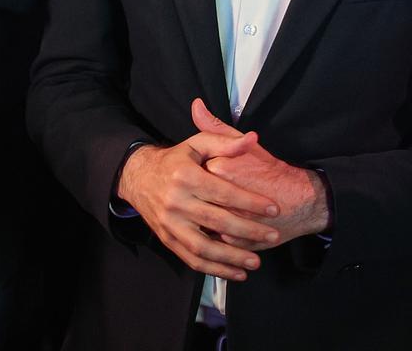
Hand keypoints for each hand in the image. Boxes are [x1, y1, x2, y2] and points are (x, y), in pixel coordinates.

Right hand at [116, 103, 281, 280]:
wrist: (138, 177)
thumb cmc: (175, 159)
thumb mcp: (197, 143)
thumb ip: (225, 141)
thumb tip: (252, 139)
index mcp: (186, 177)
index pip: (224, 193)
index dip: (250, 202)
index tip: (274, 209)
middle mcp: (176, 202)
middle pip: (217, 222)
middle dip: (248, 232)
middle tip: (273, 236)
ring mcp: (170, 224)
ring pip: (203, 248)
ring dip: (231, 258)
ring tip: (255, 262)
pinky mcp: (167, 240)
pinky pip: (191, 259)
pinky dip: (214, 269)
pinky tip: (236, 273)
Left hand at [193, 100, 330, 247]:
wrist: (301, 199)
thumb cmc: (271, 171)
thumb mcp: (244, 144)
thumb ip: (217, 128)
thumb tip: (196, 106)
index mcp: (218, 168)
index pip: (194, 175)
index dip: (199, 178)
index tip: (208, 179)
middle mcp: (220, 195)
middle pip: (196, 200)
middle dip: (200, 202)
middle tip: (212, 199)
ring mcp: (228, 221)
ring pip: (203, 224)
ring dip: (205, 224)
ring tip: (215, 219)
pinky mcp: (236, 242)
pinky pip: (216, 243)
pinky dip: (216, 240)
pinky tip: (222, 236)